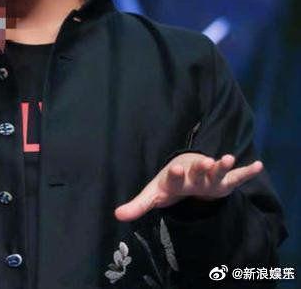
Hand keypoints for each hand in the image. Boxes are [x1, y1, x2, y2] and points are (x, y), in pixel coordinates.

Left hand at [115, 153, 262, 221]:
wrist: (185, 170)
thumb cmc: (169, 184)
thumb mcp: (153, 195)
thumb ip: (138, 205)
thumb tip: (117, 215)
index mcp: (175, 178)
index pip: (174, 177)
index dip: (175, 174)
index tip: (176, 168)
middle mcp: (193, 175)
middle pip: (197, 171)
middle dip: (202, 167)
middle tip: (207, 162)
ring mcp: (209, 178)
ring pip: (217, 171)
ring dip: (222, 165)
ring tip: (229, 158)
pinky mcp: (223, 182)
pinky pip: (236, 177)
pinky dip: (246, 172)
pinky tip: (257, 165)